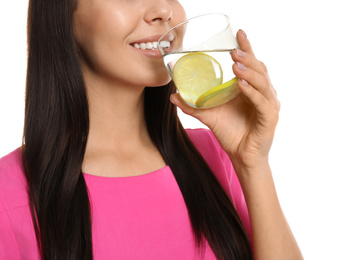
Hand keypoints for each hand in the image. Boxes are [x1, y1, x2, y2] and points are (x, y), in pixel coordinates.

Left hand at [170, 29, 279, 170]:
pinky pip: (262, 102)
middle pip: (259, 69)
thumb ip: (193, 105)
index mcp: (250, 88)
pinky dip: (252, 93)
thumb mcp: (209, 115)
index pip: (250, 64)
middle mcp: (262, 93)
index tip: (238, 33)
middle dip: (247, 58)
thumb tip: (173, 95)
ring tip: (235, 65)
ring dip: (249, 73)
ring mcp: (268, 104)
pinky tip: (241, 86)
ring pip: (262, 83)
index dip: (246, 48)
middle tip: (233, 51)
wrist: (240, 155)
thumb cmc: (230, 132)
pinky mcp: (270, 118)